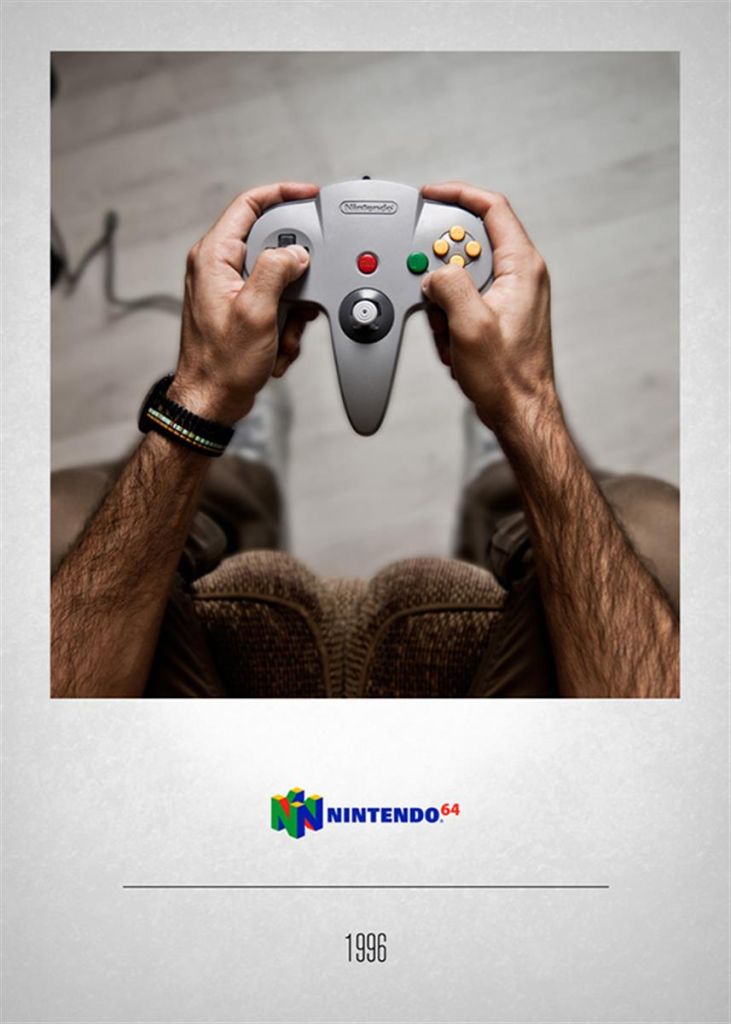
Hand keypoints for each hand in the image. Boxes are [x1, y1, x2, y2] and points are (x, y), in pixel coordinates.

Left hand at [169, 181, 319, 424]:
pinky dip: (284, 325)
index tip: (309, 194)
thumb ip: (276, 270)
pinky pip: (274, 304)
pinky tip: (278, 347)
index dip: (282, 193)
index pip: (249, 204)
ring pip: (278, 280)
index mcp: (214, 257)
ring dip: (292, 309)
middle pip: (271, 245)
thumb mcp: (256, 312)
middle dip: (296, 276)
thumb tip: (297, 252)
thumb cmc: (222, 365)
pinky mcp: (240, 310)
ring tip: (284, 334)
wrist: (212, 402)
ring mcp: (229, 289)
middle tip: (303, 297)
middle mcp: (218, 267)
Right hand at [420, 181, 557, 436]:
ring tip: (447, 333)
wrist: (519, 412)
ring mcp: (510, 295)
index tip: (430, 194)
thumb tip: (434, 273)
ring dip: (442, 301)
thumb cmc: (507, 377)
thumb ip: (449, 285)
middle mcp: (520, 275)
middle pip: (467, 246)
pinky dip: (449, 318)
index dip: (458, 194)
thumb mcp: (470, 326)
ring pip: (461, 276)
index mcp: (522, 266)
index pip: (491, 208)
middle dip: (440, 269)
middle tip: (431, 295)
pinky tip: (453, 344)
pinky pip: (463, 301)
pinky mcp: (498, 314)